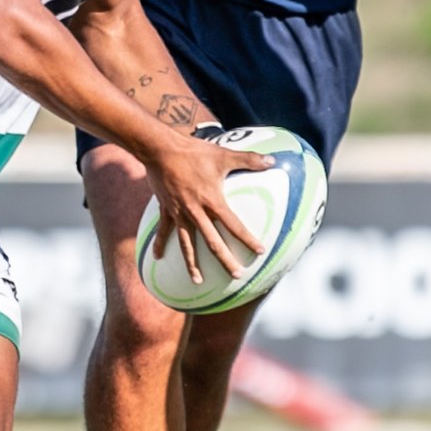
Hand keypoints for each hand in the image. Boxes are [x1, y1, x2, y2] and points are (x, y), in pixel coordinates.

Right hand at [143, 136, 268, 282]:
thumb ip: (249, 160)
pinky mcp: (166, 209)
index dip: (247, 239)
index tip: (260, 252)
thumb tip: (272, 161)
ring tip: (198, 281)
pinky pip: (164, 231)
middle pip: (212, 242)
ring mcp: (179, 213)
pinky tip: (157, 258)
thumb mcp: (224, 155)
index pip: (234, 225)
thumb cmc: (194, 152)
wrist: (161, 149)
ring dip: (192, 264)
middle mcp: (196, 212)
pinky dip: (160, 244)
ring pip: (187, 244)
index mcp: (212, 201)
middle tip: (235, 275)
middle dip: (224, 260)